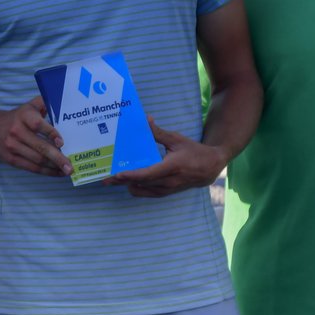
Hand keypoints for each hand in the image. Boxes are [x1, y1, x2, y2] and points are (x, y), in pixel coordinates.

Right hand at [0, 97, 71, 176]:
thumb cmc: (17, 117)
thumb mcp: (28, 106)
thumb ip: (44, 103)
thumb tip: (62, 102)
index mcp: (23, 116)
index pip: (38, 125)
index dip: (51, 133)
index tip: (62, 142)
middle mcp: (17, 131)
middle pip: (40, 147)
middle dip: (57, 158)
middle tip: (70, 166)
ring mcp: (13, 147)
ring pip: (37, 160)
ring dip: (54, 167)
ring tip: (67, 170)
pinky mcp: (11, 159)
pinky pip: (31, 168)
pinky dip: (46, 172)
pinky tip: (56, 172)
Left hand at [107, 119, 225, 196]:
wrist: (210, 168)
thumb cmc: (193, 151)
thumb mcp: (177, 139)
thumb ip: (159, 133)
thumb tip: (146, 120)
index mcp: (172, 167)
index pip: (148, 174)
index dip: (131, 175)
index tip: (117, 174)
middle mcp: (168, 181)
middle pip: (140, 184)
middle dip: (122, 182)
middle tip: (105, 179)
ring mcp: (167, 189)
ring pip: (142, 191)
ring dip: (127, 186)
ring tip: (113, 179)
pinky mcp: (166, 193)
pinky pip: (147, 193)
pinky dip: (136, 188)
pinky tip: (127, 181)